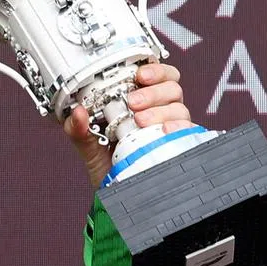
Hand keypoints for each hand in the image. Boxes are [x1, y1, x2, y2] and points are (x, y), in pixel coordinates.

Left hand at [63, 63, 193, 189]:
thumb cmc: (107, 166)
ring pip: (180, 107)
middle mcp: (158, 112)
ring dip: (161, 110)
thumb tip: (77, 112)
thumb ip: (79, 130)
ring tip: (141, 121)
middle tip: (133, 103)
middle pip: (171, 87)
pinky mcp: (179, 145)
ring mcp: (169, 129)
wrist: (117, 195)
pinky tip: (165, 131)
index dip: (153, 70)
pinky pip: (189, 131)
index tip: (139, 75)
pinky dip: (179, 127)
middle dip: (152, 92)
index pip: (156, 76)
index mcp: (139, 104)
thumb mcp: (89, 146)